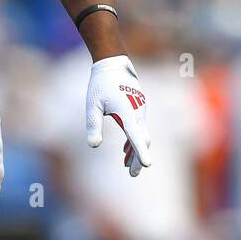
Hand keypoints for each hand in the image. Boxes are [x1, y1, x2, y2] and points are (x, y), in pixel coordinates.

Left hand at [85, 55, 150, 176]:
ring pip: (142, 135)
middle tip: (133, 175)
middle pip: (142, 140)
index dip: (141, 153)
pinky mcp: (138, 109)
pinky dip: (135, 142)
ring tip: (127, 167)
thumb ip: (93, 125)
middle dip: (139, 158)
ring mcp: (140, 111)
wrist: (113, 64)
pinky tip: (125, 152)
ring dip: (136, 151)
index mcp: (127, 113)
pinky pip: (140, 129)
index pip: (136, 137)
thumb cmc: (100, 84)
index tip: (148, 165)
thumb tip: (93, 145)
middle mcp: (138, 113)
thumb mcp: (92, 105)